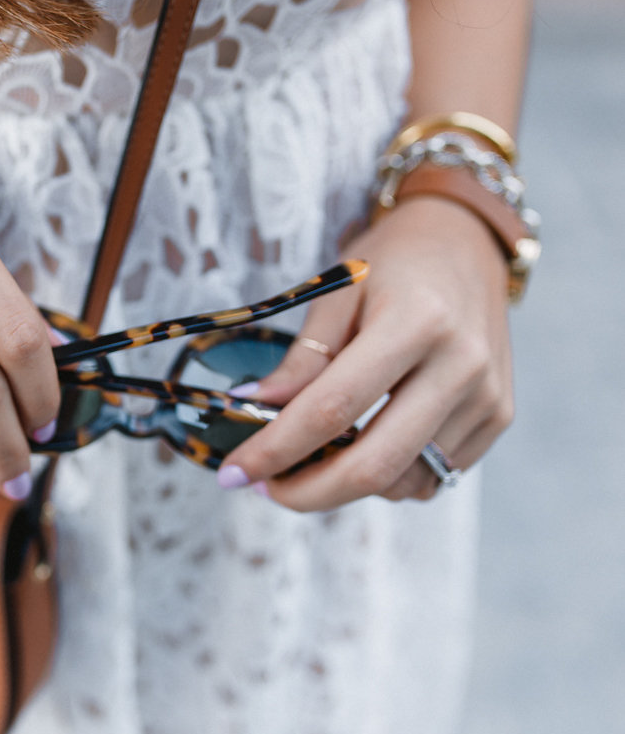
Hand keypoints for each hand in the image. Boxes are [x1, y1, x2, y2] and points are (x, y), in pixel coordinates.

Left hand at [218, 197, 514, 508]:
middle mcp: (462, 365)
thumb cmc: (393, 262)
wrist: (465, 242)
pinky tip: (358, 450)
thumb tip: (255, 407)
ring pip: (403, 481)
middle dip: (308, 491)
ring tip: (307, 463)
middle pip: (374, 464)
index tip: (235, 473)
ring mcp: (487, 397)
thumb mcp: (337, 292)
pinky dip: (387, 478)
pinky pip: (433, 475)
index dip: (276, 449)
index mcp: (418, 322)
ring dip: (345, 487)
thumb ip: (303, 356)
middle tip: (265, 488)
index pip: (332, 409)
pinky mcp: (497, 416)